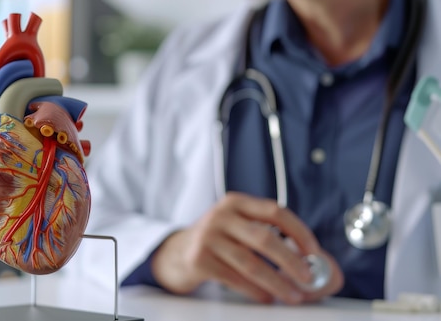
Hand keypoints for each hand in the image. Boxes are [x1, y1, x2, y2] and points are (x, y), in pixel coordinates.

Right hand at [150, 192, 343, 303]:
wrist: (177, 252)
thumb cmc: (219, 241)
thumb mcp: (239, 228)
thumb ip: (273, 237)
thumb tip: (322, 264)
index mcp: (236, 202)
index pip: (275, 211)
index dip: (299, 231)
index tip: (314, 252)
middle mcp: (220, 215)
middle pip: (265, 238)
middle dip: (291, 261)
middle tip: (308, 278)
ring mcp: (207, 237)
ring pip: (251, 263)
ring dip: (276, 282)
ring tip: (292, 295)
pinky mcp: (198, 259)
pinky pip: (235, 279)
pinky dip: (255, 291)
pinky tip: (266, 297)